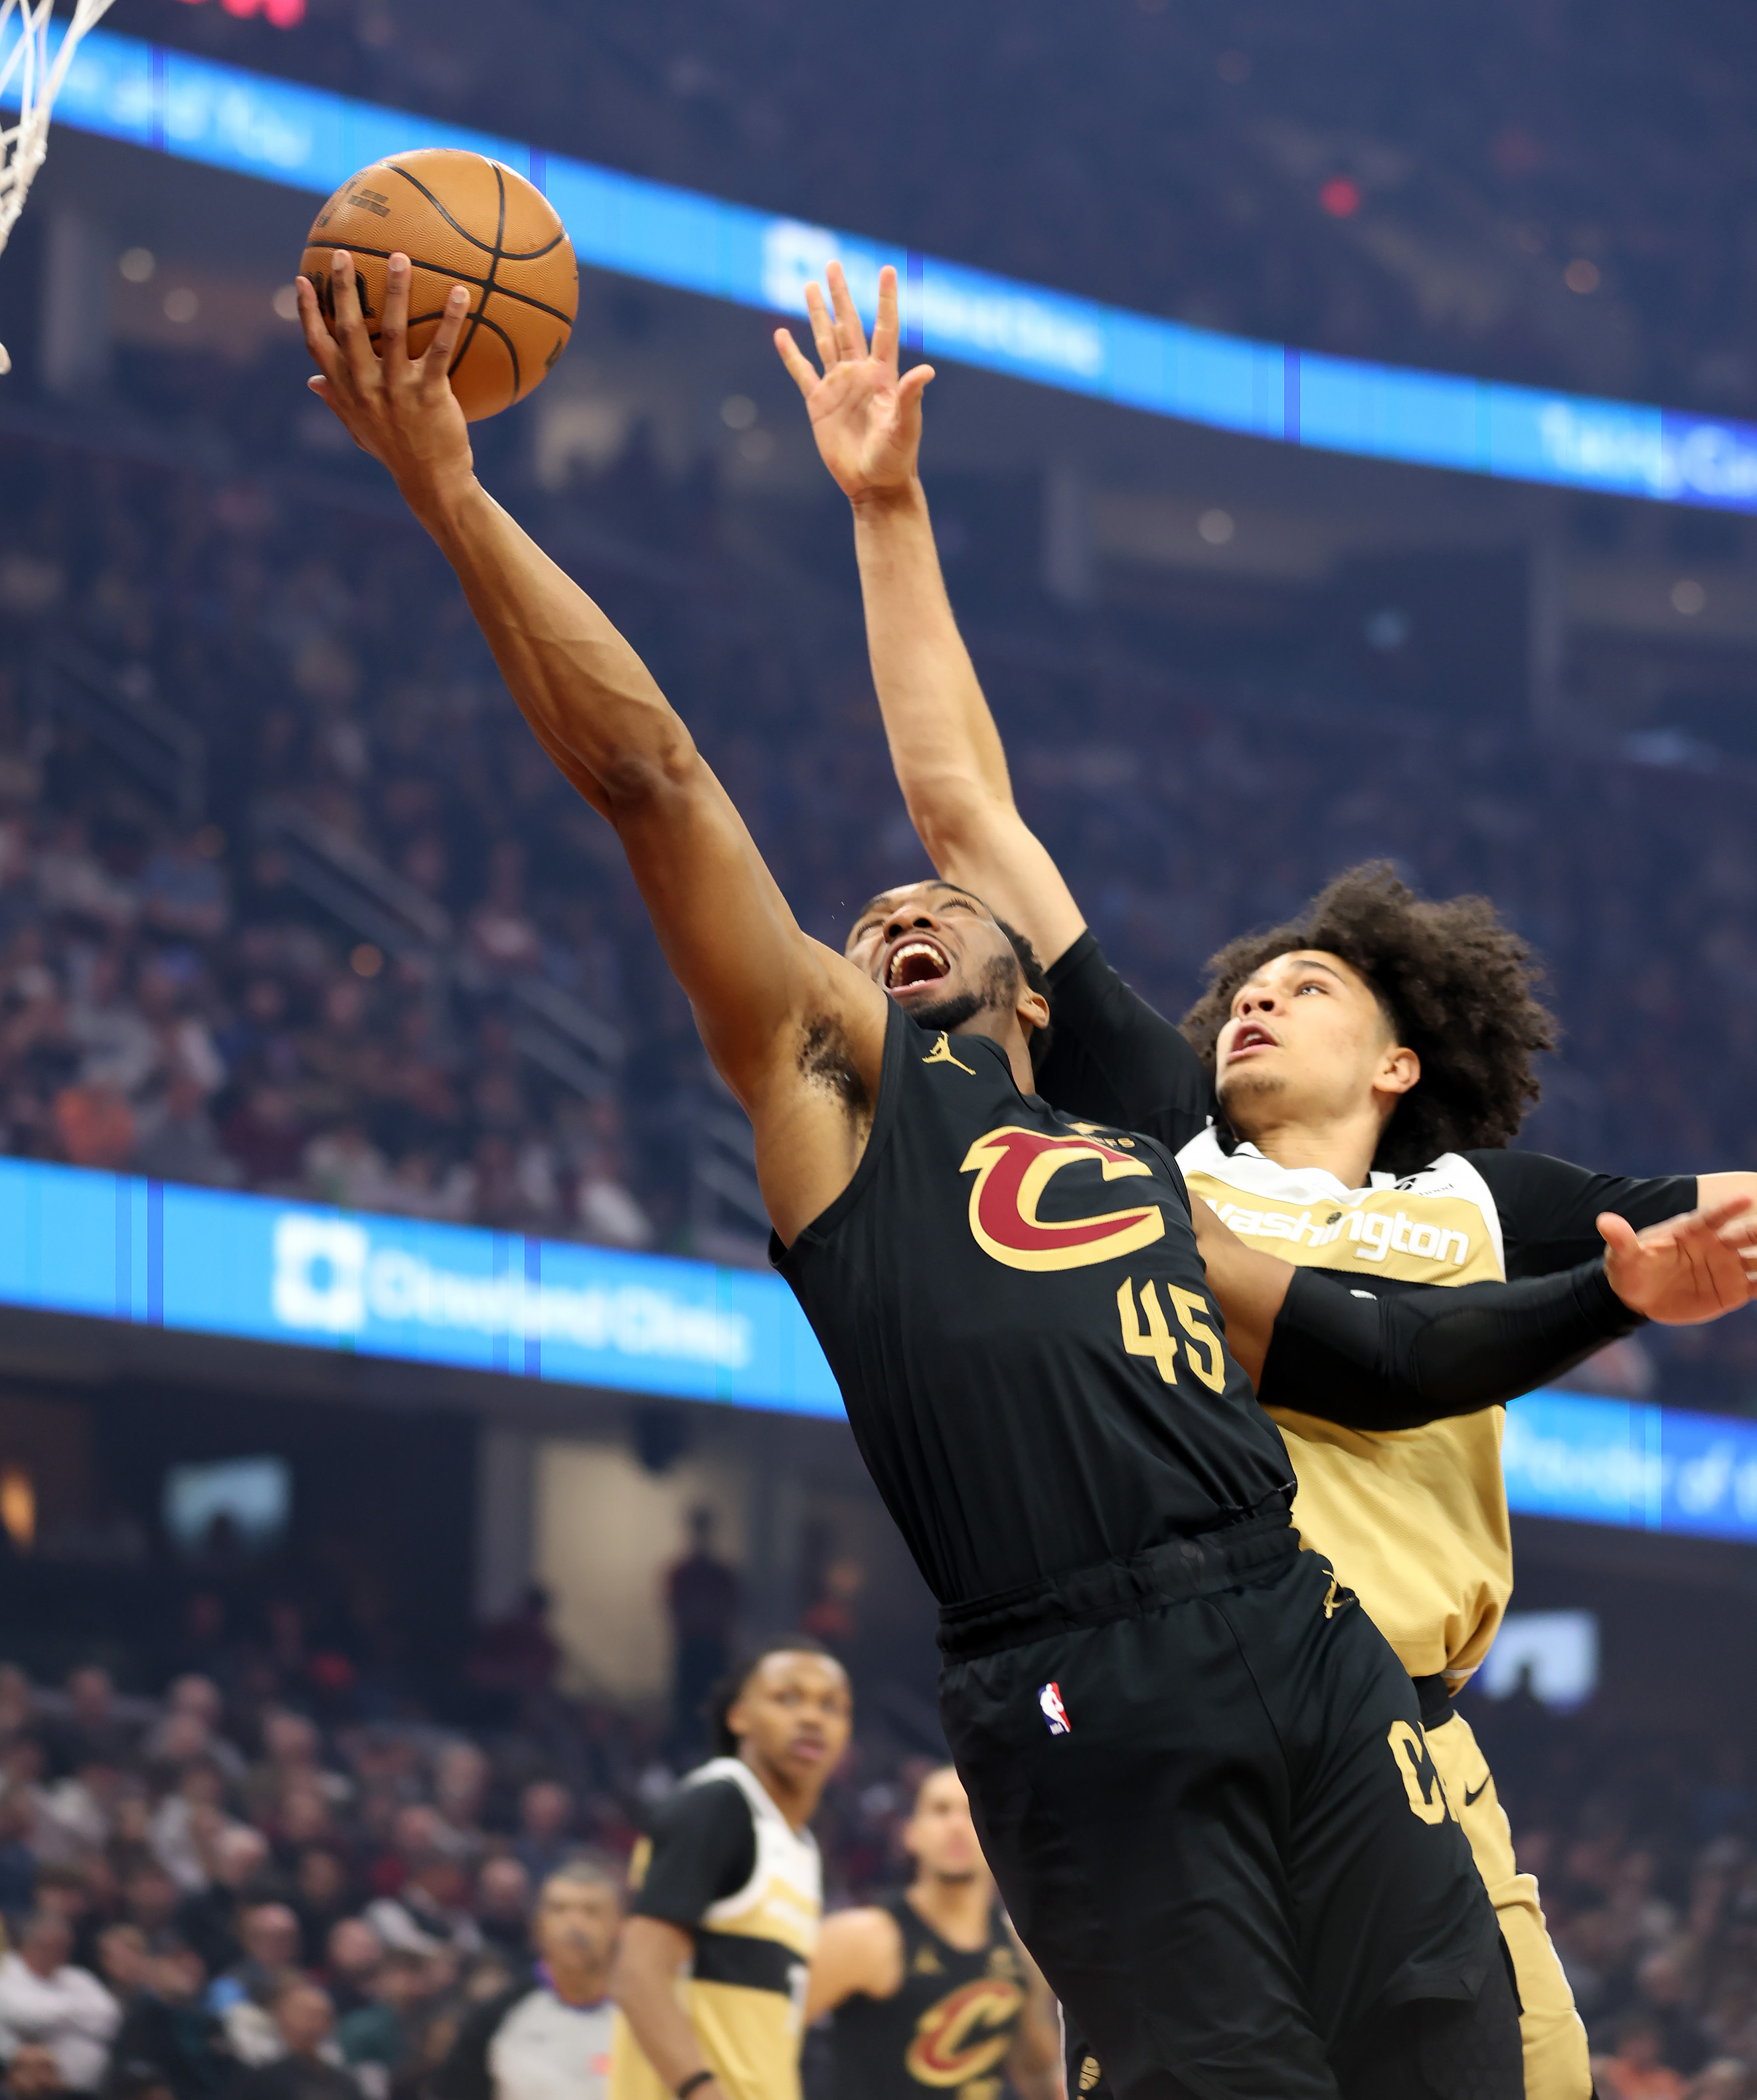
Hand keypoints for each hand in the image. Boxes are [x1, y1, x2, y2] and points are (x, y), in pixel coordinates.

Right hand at [296, 250, 475, 525]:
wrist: (432, 483)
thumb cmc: (396, 453)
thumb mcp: (360, 429)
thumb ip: (337, 401)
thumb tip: (312, 382)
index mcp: (347, 392)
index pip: (318, 346)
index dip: (308, 312)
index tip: (305, 279)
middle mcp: (366, 387)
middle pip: (348, 329)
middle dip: (345, 289)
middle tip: (345, 254)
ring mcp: (396, 389)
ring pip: (391, 331)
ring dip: (395, 292)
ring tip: (400, 258)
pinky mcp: (428, 393)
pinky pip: (439, 348)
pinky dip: (449, 319)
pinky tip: (459, 293)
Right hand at [774, 261, 934, 504]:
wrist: (874, 485)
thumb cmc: (896, 459)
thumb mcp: (906, 428)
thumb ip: (911, 397)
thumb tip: (926, 370)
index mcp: (883, 375)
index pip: (885, 328)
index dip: (885, 299)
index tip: (886, 269)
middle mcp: (860, 373)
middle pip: (849, 325)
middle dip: (841, 294)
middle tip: (832, 264)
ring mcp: (838, 386)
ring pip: (826, 340)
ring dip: (818, 314)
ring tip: (810, 286)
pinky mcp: (819, 404)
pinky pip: (802, 372)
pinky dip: (791, 354)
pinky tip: (782, 335)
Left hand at [1600, 1196, 1756, 1324]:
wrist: (1638, 1296)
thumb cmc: (1630, 1268)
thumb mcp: (1622, 1256)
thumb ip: (1620, 1240)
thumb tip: (1604, 1221)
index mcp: (1691, 1231)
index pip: (1713, 1216)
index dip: (1729, 1208)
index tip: (1746, 1196)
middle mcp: (1715, 1245)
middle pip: (1745, 1234)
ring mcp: (1727, 1267)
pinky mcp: (1734, 1291)